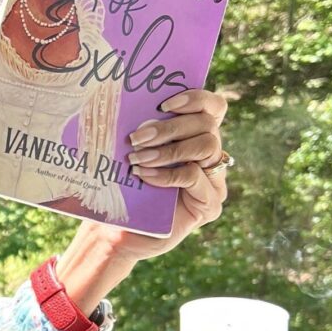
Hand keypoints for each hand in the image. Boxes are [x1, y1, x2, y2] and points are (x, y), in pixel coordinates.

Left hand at [94, 89, 229, 261]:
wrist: (117, 232)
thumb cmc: (122, 186)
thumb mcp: (134, 150)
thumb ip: (145, 127)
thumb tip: (134, 99)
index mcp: (196, 136)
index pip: (213, 107)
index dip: (195, 98)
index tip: (163, 104)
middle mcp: (210, 156)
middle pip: (208, 124)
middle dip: (170, 127)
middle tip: (137, 137)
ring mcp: (214, 181)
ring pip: (207, 146)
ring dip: (169, 149)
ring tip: (137, 157)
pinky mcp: (210, 204)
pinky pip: (195, 176)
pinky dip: (167, 173)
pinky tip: (143, 175)